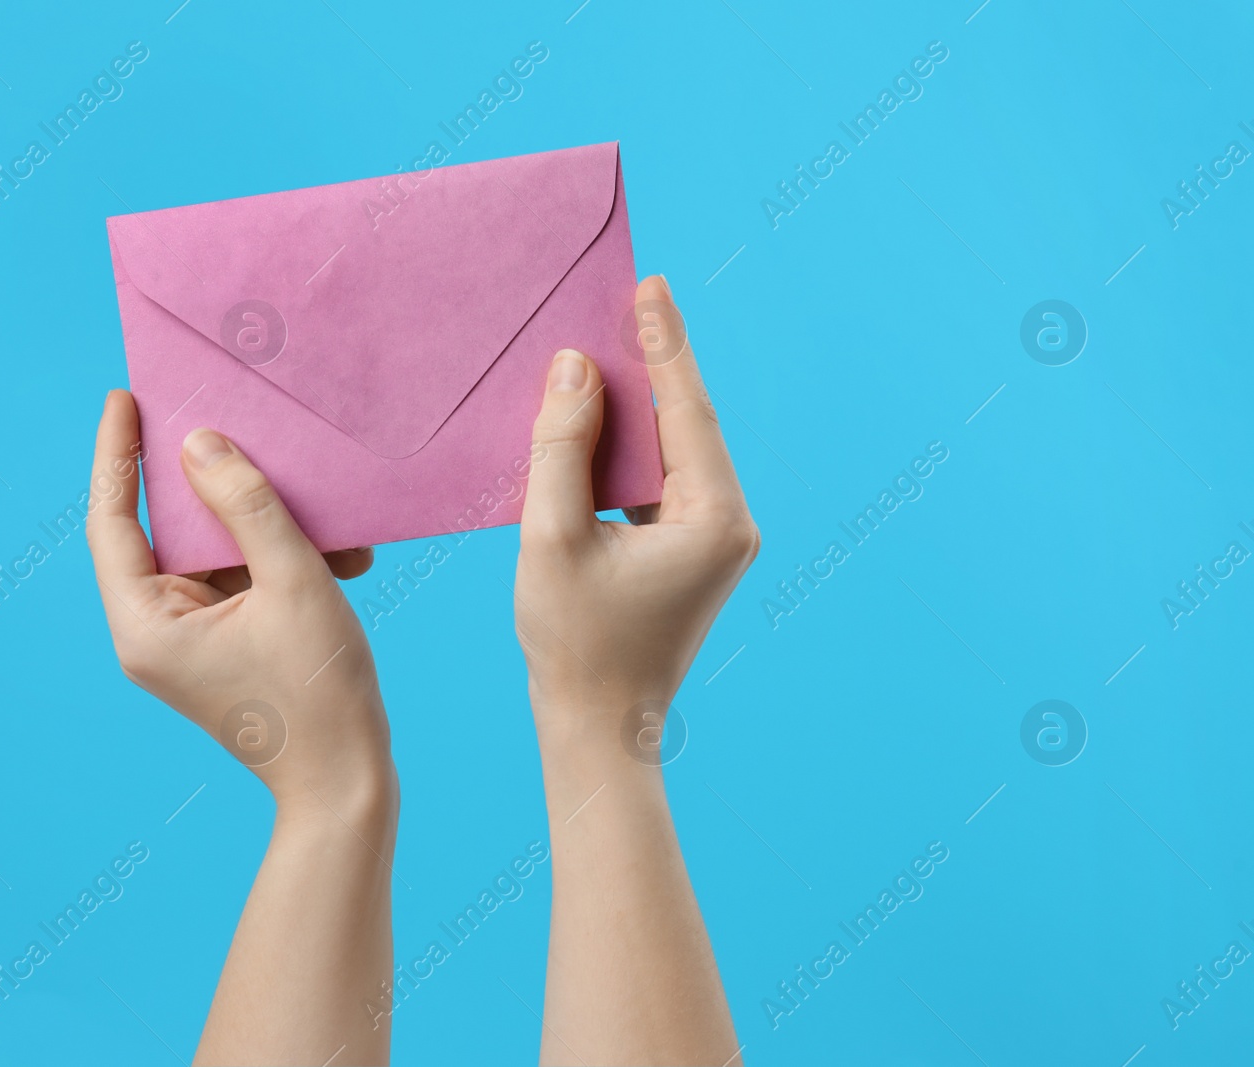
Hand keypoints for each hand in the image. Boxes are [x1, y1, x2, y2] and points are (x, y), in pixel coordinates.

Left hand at [87, 390, 393, 817]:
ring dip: (264, 525)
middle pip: (164, 531)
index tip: (124, 398)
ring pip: (213, 553)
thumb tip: (200, 444)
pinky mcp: (224, 647)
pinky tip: (341, 553)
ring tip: (317, 505)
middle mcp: (153, 633)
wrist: (349, 783)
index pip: (112, 521)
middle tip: (224, 420)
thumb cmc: (319, 693)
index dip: (115, 455)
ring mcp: (188, 643)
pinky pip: (242, 581)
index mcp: (146, 623)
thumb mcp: (291, 582)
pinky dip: (281, 561)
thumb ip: (246, 505)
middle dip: (207, 483)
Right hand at [515, 275, 759, 733]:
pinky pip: (657, 483)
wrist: (599, 729)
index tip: (651, 285)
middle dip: (651, 366)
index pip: (687, 409)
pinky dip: (624, 453)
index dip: (665, 344)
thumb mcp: (553, 537)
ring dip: (634, 409)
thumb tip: (577, 369)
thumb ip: (562, 448)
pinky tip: (591, 423)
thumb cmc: (574, 644)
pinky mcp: (687, 554)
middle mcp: (728, 524)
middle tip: (623, 301)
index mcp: (714, 519)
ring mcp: (712, 541)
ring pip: (670, 453)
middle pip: (684, 425)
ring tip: (601, 350)